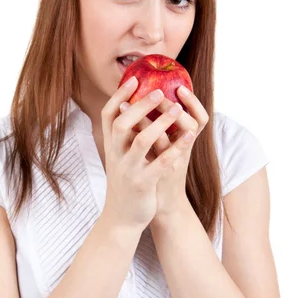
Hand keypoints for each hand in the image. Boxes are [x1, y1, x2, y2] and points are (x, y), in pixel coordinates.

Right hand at [101, 79, 198, 233]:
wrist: (122, 218)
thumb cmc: (127, 181)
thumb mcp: (121, 156)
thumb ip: (126, 135)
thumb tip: (134, 107)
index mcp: (110, 145)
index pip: (107, 114)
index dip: (119, 95)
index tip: (134, 79)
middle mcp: (115, 155)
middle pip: (122, 123)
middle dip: (140, 105)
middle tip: (159, 91)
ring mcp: (128, 170)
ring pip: (141, 141)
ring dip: (159, 123)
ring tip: (176, 109)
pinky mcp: (143, 184)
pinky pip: (160, 164)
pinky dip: (175, 149)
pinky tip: (189, 137)